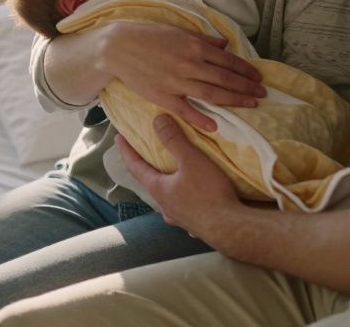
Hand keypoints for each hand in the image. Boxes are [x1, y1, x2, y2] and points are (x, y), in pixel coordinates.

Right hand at [99, 21, 263, 130]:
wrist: (118, 48)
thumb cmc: (148, 36)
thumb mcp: (178, 31)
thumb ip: (202, 39)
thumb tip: (224, 45)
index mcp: (194, 46)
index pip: (227, 60)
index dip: (245, 70)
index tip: (258, 77)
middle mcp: (189, 64)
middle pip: (224, 78)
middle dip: (246, 87)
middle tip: (262, 94)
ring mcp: (176, 82)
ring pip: (211, 94)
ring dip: (234, 100)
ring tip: (250, 104)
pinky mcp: (162, 96)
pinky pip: (185, 110)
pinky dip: (201, 118)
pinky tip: (215, 125)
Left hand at [117, 115, 240, 240]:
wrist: (232, 229)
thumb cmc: (209, 193)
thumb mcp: (191, 159)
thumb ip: (174, 139)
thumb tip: (157, 120)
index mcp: (158, 189)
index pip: (135, 166)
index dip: (126, 150)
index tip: (118, 138)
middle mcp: (165, 206)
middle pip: (150, 183)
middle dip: (147, 168)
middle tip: (145, 155)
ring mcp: (179, 219)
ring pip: (167, 199)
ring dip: (166, 186)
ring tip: (170, 178)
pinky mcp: (196, 225)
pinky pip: (185, 211)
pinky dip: (184, 201)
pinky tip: (191, 202)